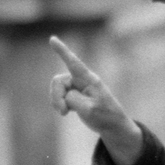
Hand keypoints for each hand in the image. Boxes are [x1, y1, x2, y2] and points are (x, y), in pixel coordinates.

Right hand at [48, 35, 143, 164]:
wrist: (113, 125)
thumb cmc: (105, 115)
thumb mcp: (89, 109)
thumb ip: (74, 99)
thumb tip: (65, 96)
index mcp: (89, 80)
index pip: (73, 63)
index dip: (62, 51)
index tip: (52, 39)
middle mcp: (82, 81)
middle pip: (59, 81)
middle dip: (56, 96)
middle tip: (63, 111)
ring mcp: (77, 88)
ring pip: (58, 90)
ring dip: (57, 101)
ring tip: (65, 113)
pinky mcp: (75, 96)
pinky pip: (59, 96)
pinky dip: (59, 104)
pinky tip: (67, 112)